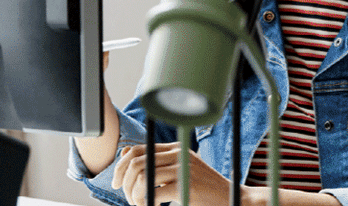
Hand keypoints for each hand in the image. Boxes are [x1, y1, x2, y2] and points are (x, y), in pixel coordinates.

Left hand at [112, 142, 234, 205]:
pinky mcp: (186, 187)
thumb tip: (125, 154)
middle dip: (124, 184)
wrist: (233, 200)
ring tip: (140, 205)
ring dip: (134, 196)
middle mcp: (178, 154)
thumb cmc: (204, 190)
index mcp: (175, 148)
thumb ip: (157, 163)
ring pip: (142, 177)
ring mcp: (183, 169)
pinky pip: (153, 193)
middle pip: (136, 163)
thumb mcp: (180, 171)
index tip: (115, 183)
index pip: (136, 149)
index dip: (120, 166)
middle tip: (129, 200)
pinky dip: (146, 204)